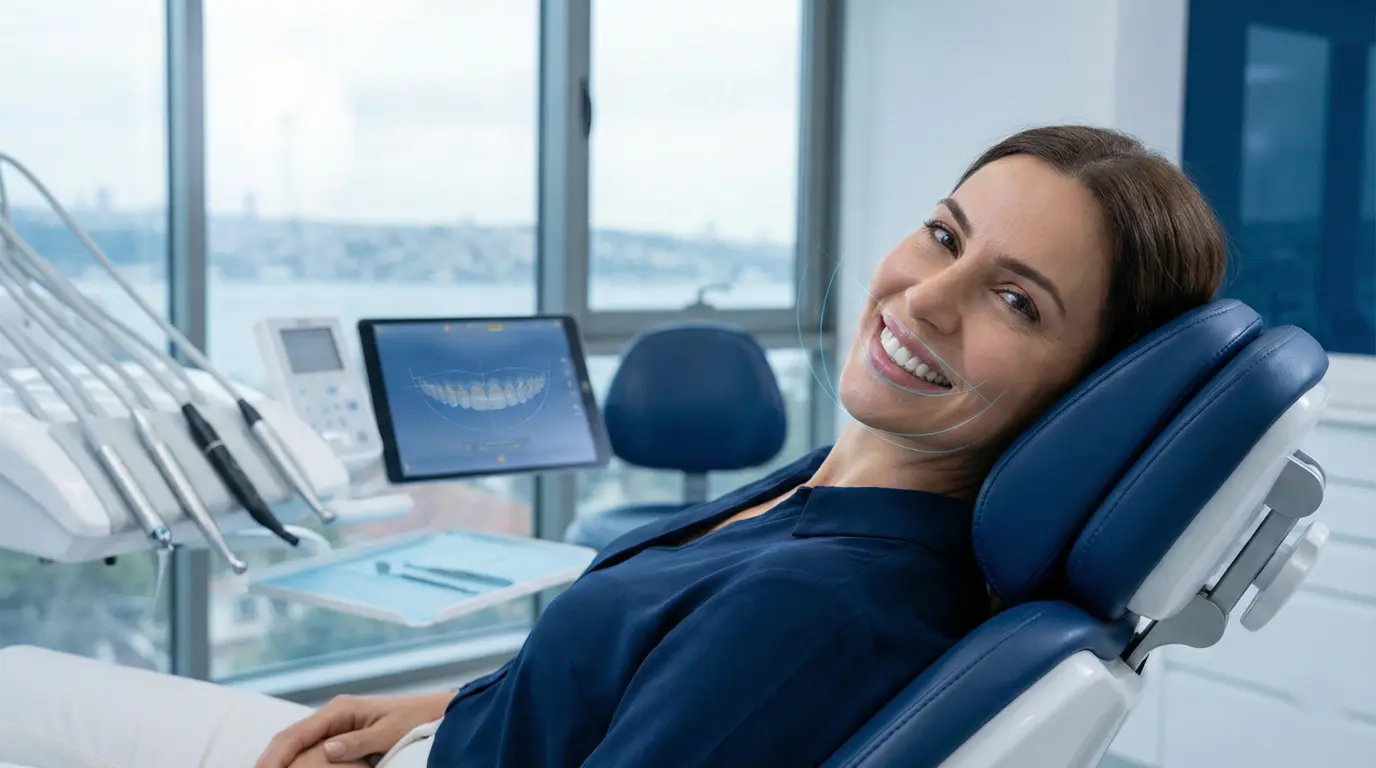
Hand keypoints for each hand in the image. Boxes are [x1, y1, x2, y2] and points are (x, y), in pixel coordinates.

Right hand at [255, 691, 452, 767]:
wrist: (433, 712)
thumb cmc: (415, 719)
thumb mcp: (389, 731)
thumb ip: (360, 741)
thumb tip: (328, 750)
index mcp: (340, 709)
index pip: (298, 732)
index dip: (277, 754)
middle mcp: (333, 714)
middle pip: (290, 737)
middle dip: (270, 758)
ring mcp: (335, 724)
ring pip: (296, 742)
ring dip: (279, 759)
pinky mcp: (341, 734)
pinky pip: (309, 747)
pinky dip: (294, 760)